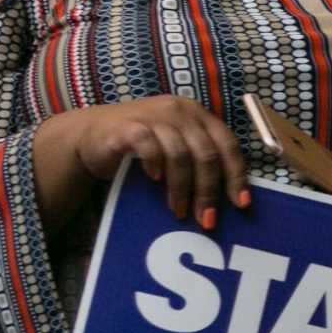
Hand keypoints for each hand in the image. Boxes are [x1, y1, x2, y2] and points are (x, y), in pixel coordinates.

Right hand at [48, 96, 248, 228]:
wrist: (91, 135)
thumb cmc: (141, 147)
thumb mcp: (176, 148)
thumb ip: (197, 162)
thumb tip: (225, 201)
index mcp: (198, 116)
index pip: (227, 144)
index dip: (236, 175)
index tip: (240, 204)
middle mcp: (180, 112)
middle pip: (206, 154)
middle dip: (208, 191)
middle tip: (205, 220)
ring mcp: (154, 117)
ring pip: (180, 155)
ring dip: (181, 188)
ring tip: (177, 211)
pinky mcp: (128, 127)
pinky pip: (149, 147)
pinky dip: (155, 165)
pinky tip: (155, 181)